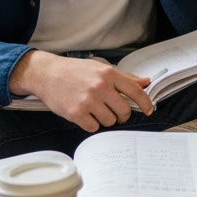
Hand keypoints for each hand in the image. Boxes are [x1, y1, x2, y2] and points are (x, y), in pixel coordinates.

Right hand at [9, 50, 153, 132]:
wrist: (47, 74)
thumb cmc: (75, 71)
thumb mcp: (101, 68)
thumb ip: (124, 77)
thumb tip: (145, 82)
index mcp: (109, 74)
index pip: (135, 91)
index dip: (145, 103)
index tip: (149, 110)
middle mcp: (100, 87)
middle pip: (124, 111)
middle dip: (121, 114)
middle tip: (114, 111)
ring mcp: (88, 101)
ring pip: (110, 121)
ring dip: (105, 119)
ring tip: (95, 109)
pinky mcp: (76, 113)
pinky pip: (94, 127)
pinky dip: (91, 124)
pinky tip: (85, 114)